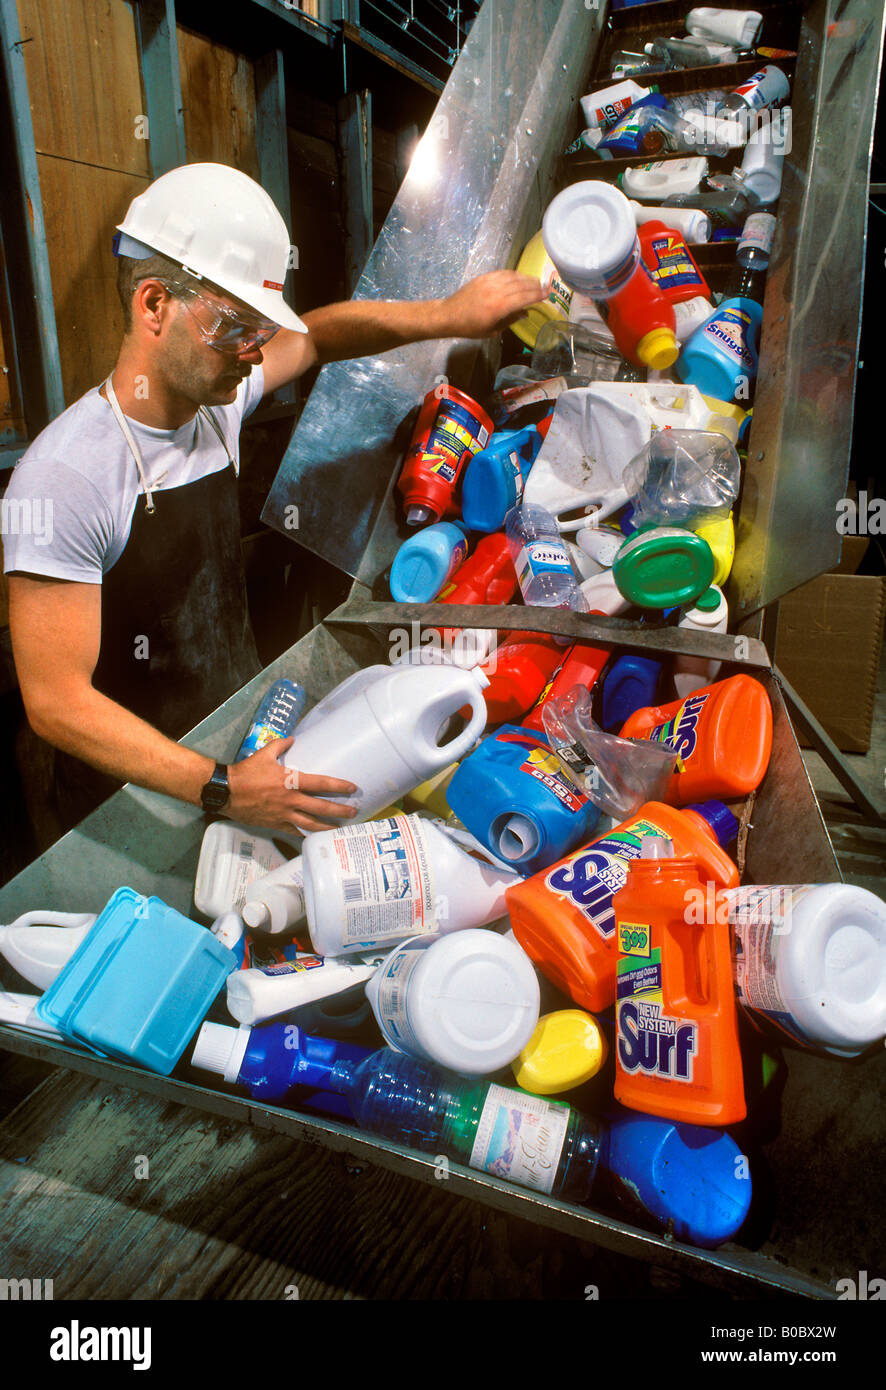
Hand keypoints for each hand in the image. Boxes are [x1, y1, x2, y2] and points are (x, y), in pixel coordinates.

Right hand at [225, 737, 357, 834]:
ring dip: (327, 826)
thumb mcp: (264, 754)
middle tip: (353, 813)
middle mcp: (290, 800)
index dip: (338, 786)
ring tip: (339, 828)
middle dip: (339, 811)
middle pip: (321, 807)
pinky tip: (315, 836)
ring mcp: (283, 815)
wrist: (226, 792)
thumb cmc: (245, 772)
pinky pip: (294, 831)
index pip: (320, 783)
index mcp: (290, 781)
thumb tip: (292, 739)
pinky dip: (306, 834)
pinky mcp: (275, 824)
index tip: (351, 788)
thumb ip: (280, 745)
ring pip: (310, 824)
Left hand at [439, 271, 543, 337]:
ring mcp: (489, 282)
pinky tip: (519, 277)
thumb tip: (525, 313)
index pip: (524, 298)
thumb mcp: (492, 330)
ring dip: (526, 278)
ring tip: (535, 281)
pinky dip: (513, 274)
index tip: (547, 294)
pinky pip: (503, 273)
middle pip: (521, 285)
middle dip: (535, 285)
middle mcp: (496, 292)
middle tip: (545, 286)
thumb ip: (510, 320)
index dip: (537, 295)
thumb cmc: (470, 328)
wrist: (450, 315)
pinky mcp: (484, 277)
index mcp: (499, 307)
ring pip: (513, 276)